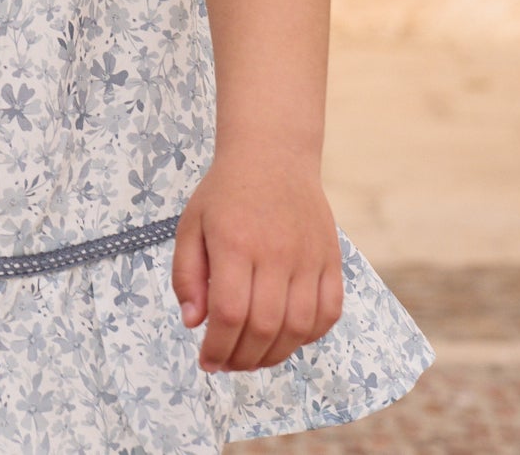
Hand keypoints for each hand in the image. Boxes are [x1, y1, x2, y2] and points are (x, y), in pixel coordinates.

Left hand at [170, 144, 344, 373]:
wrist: (272, 155)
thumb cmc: (225, 193)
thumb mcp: (190, 225)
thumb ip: (187, 275)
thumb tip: (193, 323)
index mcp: (235, 242)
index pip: (229, 313)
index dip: (218, 347)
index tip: (206, 361)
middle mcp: (275, 253)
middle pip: (265, 327)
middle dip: (242, 358)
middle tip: (227, 364)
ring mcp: (309, 257)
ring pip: (298, 327)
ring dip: (275, 355)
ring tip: (252, 358)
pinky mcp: (332, 260)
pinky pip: (329, 313)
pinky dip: (309, 336)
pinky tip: (286, 338)